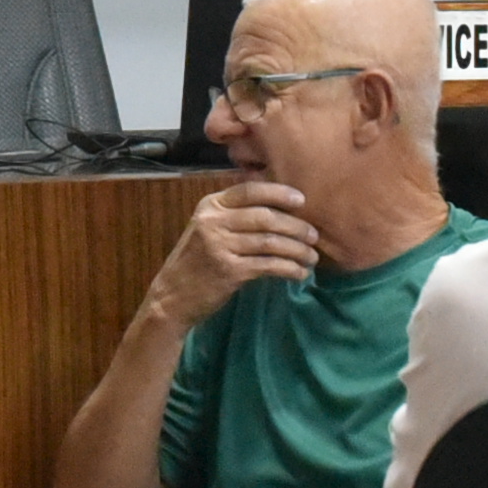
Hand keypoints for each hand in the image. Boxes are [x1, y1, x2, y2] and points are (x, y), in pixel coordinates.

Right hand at [142, 179, 319, 327]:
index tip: (301, 200)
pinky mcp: (229, 271)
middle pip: (265, 217)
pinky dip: (289, 269)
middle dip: (296, 226)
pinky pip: (269, 265)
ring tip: (312, 257)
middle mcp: (213, 222)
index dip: (278, 192)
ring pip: (271, 242)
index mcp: (210, 205)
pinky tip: (299, 273)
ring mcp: (220, 246)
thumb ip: (234, 216)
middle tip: (314, 236)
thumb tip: (280, 210)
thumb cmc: (196, 262)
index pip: (249, 190)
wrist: (172, 297)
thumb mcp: (208, 229)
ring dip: (297, 250)